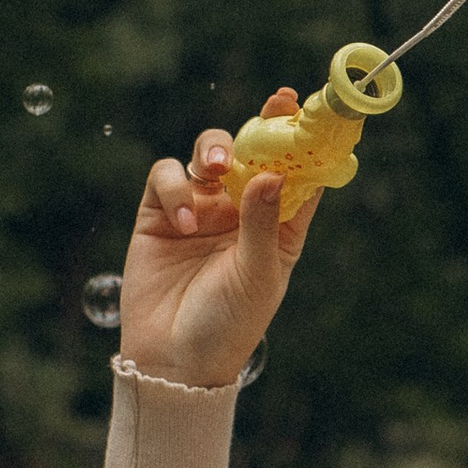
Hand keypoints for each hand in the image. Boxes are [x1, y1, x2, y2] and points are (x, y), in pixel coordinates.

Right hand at [117, 93, 322, 390]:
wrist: (173, 361)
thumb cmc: (228, 326)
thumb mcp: (257, 275)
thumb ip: (263, 223)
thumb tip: (273, 173)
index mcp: (277, 226)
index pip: (297, 174)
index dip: (304, 140)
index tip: (309, 110)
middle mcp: (239, 212)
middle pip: (254, 153)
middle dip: (264, 125)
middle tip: (275, 106)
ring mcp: (199, 209)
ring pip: (209, 154)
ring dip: (217, 149)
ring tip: (220, 167)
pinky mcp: (159, 215)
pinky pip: (167, 177)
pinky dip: (176, 189)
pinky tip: (184, 222)